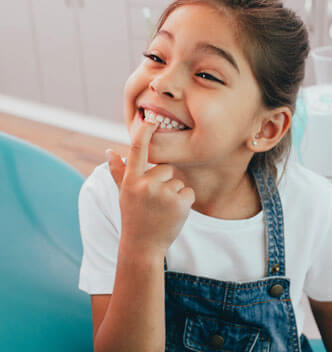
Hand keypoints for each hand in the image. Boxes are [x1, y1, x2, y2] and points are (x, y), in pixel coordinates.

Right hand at [106, 110, 195, 257]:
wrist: (142, 247)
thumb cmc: (133, 217)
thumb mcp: (123, 194)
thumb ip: (118, 171)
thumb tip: (109, 150)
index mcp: (131, 180)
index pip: (137, 150)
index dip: (144, 132)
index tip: (151, 117)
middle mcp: (145, 185)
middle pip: (166, 168)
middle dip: (164, 181)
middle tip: (155, 201)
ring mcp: (163, 194)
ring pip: (178, 181)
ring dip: (174, 193)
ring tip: (162, 210)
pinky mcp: (179, 203)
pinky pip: (188, 192)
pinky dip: (184, 202)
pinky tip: (173, 214)